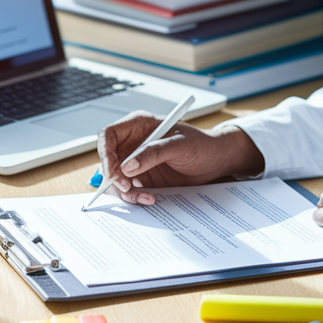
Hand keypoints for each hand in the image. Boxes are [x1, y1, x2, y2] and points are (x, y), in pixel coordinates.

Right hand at [96, 114, 263, 204]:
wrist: (216, 161)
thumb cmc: (201, 144)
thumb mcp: (179, 145)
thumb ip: (153, 153)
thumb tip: (127, 166)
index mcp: (139, 125)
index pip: (108, 136)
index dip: (106, 154)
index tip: (114, 172)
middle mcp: (133, 143)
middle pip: (108, 160)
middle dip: (113, 177)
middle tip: (126, 189)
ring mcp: (137, 161)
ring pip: (116, 178)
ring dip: (124, 191)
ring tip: (143, 196)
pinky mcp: (143, 177)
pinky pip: (129, 190)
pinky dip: (134, 197)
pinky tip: (149, 197)